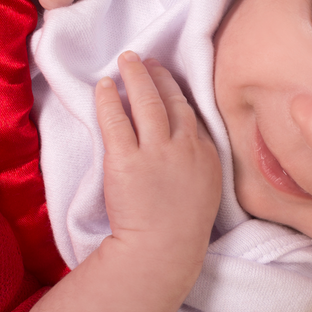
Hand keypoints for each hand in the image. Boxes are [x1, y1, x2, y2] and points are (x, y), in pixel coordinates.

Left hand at [95, 52, 220, 264]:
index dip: (177, 93)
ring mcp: (155, 151)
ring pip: (146, 101)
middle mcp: (184, 146)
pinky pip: (115, 120)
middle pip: (171, 100)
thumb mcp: (205, 191)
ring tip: (126, 60)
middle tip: (146, 60)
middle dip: (158, 76)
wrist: (162, 251)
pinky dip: (109, 99)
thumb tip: (182, 145)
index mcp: (206, 154)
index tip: (167, 82)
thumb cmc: (181, 232)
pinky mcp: (125, 159)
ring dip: (136, 76)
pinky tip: (104, 86)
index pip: (190, 114)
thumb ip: (197, 164)